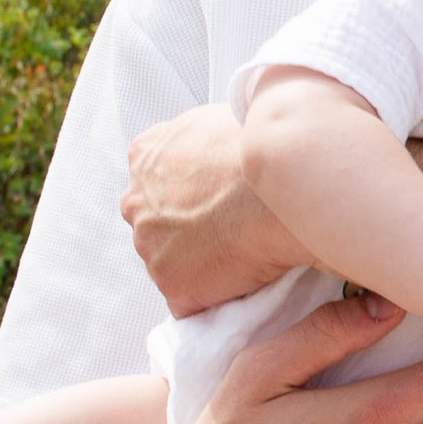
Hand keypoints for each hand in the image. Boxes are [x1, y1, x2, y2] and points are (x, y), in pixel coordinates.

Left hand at [123, 107, 304, 311]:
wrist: (285, 177)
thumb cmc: (266, 144)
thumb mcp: (221, 120)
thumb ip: (202, 142)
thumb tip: (217, 153)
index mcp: (146, 155)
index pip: (157, 184)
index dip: (189, 196)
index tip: (216, 202)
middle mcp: (136, 202)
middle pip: (157, 226)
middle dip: (187, 232)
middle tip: (233, 231)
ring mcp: (151, 247)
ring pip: (174, 266)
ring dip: (203, 267)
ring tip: (249, 258)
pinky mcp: (174, 286)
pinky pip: (194, 303)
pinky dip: (217, 299)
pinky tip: (247, 286)